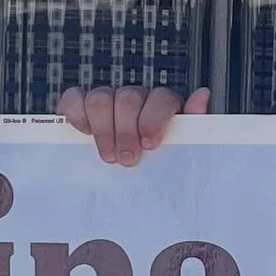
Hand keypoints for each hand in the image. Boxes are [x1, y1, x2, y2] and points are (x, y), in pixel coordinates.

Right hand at [58, 85, 209, 167]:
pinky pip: (73, 98)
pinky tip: (84, 134)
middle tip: (127, 160)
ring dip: (103, 129)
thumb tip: (202, 95)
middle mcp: (134, 98)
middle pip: (128, 98)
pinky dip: (76, 114)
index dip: (154, 118)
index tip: (150, 145)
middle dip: (126, 131)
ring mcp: (107, 99)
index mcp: (161, 105)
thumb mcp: (180, 149)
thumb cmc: (159, 163)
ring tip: (108, 156)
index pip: (161, 97)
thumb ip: (193, 125)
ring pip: (100, 97)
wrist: (129, 180)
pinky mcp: (80, 106)